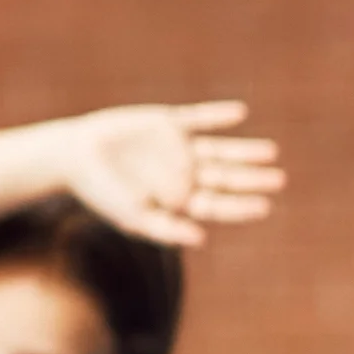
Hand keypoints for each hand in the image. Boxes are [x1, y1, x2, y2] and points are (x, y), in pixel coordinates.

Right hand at [58, 103, 284, 250]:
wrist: (74, 156)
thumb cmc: (101, 194)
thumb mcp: (132, 217)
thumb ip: (165, 228)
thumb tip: (201, 239)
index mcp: (180, 199)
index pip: (218, 205)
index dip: (241, 206)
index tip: (264, 207)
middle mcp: (185, 173)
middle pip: (226, 177)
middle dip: (252, 179)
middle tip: (279, 180)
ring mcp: (179, 147)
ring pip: (220, 149)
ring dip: (245, 150)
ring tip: (271, 152)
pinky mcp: (168, 122)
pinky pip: (199, 118)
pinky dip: (218, 116)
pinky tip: (239, 114)